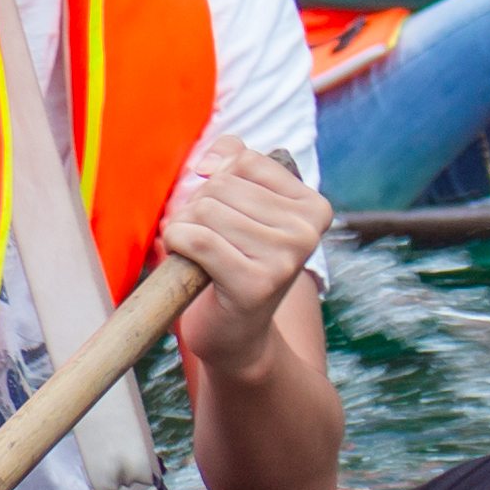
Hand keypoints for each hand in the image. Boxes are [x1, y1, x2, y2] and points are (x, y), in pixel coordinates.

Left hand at [161, 136, 329, 336]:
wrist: (234, 335)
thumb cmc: (232, 263)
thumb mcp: (240, 208)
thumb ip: (233, 164)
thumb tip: (216, 155)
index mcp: (313, 206)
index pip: (244, 160)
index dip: (215, 181)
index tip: (223, 215)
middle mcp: (306, 231)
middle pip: (220, 185)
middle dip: (197, 209)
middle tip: (207, 243)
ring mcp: (285, 258)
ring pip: (204, 210)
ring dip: (185, 229)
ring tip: (200, 256)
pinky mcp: (256, 284)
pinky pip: (196, 239)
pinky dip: (177, 245)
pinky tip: (188, 264)